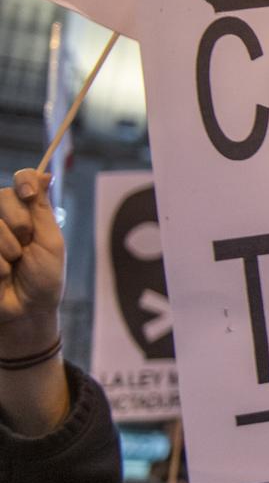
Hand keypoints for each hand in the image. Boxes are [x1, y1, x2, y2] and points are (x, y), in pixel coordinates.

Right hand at [0, 169, 63, 355]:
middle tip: (25, 248)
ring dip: (7, 250)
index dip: (24, 181)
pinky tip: (0, 276)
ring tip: (12, 266)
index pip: (20, 181)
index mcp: (23, 210)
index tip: (29, 194)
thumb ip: (41, 208)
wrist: (26, 310)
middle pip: (2, 198)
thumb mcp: (49, 241)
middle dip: (20, 225)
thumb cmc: (42, 277)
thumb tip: (45, 173)